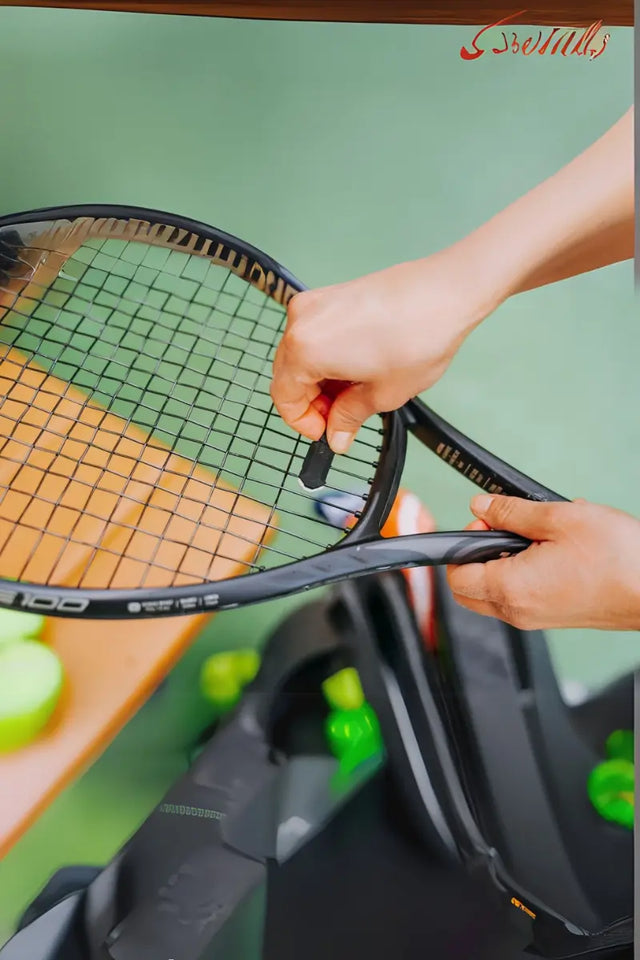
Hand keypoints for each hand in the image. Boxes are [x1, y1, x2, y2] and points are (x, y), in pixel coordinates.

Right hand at [270, 246, 501, 453]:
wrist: (446, 293)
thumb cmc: (419, 336)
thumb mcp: (382, 394)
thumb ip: (349, 418)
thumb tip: (336, 434)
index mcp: (305, 349)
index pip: (284, 397)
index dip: (303, 422)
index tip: (324, 432)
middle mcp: (302, 321)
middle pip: (288, 374)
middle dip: (312, 402)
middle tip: (340, 419)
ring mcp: (316, 303)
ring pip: (301, 354)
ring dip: (321, 380)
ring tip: (355, 394)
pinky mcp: (332, 295)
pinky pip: (316, 334)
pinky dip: (328, 357)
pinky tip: (356, 369)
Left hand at [447, 495, 639, 630]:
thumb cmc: (619, 558)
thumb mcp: (559, 518)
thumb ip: (510, 512)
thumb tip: (481, 506)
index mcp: (511, 589)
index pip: (456, 575)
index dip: (465, 543)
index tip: (489, 523)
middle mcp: (518, 612)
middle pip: (468, 588)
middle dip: (477, 555)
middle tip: (506, 529)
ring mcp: (536, 618)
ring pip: (493, 593)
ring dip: (502, 562)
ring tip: (537, 538)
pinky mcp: (553, 617)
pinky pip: (520, 597)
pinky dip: (522, 573)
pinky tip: (552, 552)